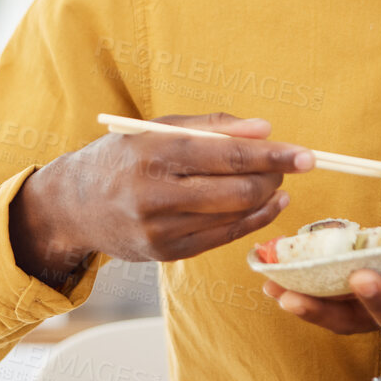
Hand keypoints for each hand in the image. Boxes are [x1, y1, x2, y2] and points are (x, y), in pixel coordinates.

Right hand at [10, 112, 311, 285]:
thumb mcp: (160, 128)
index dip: (273, 156)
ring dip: (266, 199)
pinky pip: (221, 238)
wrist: (74, 204)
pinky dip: (250, 221)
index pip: (228, 155)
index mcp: (154, 153)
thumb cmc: (125, 156)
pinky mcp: (165, 254)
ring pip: (233, 217)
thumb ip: (214, 126)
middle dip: (273, 178)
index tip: (307, 155)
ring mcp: (159, 229)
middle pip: (237, 191)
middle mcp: (155, 194)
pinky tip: (265, 207)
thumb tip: (266, 130)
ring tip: (276, 183)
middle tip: (289, 165)